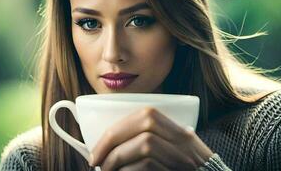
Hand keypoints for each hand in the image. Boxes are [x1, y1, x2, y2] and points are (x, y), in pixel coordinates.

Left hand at [89, 107, 212, 170]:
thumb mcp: (171, 156)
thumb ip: (151, 145)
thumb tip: (109, 143)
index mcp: (180, 134)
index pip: (148, 115)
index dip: (119, 127)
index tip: (99, 145)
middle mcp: (185, 143)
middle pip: (146, 125)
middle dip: (113, 140)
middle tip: (95, 159)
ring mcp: (184, 158)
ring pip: (146, 145)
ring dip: (118, 159)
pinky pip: (148, 166)